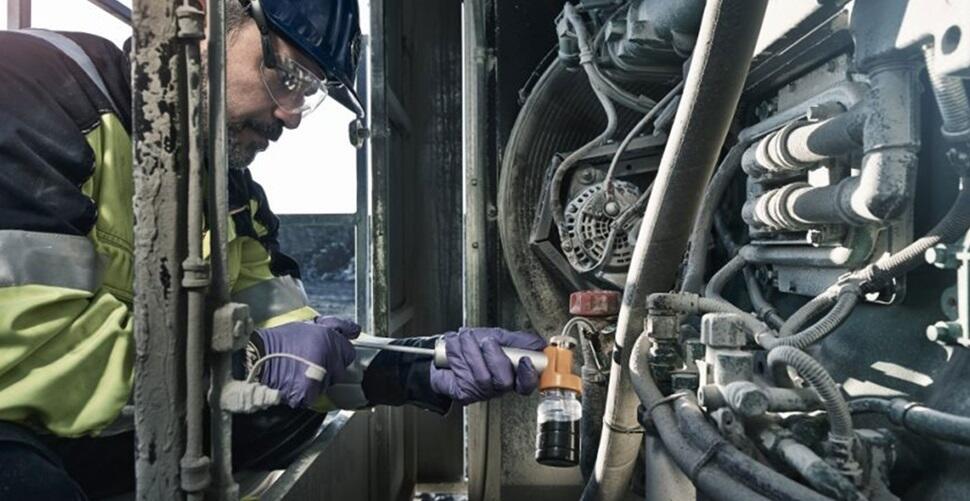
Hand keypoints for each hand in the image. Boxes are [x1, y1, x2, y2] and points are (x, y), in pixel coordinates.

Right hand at [254, 317, 360, 407]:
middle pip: (340, 369)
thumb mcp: (307, 326)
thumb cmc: (278, 341)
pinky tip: (294, 382)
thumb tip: (355, 331)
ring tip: (298, 370)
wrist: (254, 358)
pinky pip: (314, 395)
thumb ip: (334, 327)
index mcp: (329, 340)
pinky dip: (306, 392)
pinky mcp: (309, 394)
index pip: (348, 352)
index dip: (337, 352)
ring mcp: (320, 378)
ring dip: (318, 380)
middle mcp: (328, 359)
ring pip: (328, 383)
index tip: (326, 351)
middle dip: (329, 367)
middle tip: (309, 361)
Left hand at [429, 327, 545, 404]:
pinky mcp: (463, 393)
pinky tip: (455, 346)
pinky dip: (456, 354)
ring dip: (471, 350)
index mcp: (510, 374)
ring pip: (481, 376)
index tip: (526, 360)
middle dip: (495, 357)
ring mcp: (480, 391)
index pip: (526, 384)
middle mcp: (497, 386)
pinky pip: (463, 376)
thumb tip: (538, 343)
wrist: (444, 349)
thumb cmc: (473, 345)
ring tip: (465, 337)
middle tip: (487, 342)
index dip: (528, 375)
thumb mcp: (498, 337)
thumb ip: (518, 340)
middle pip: (504, 381)